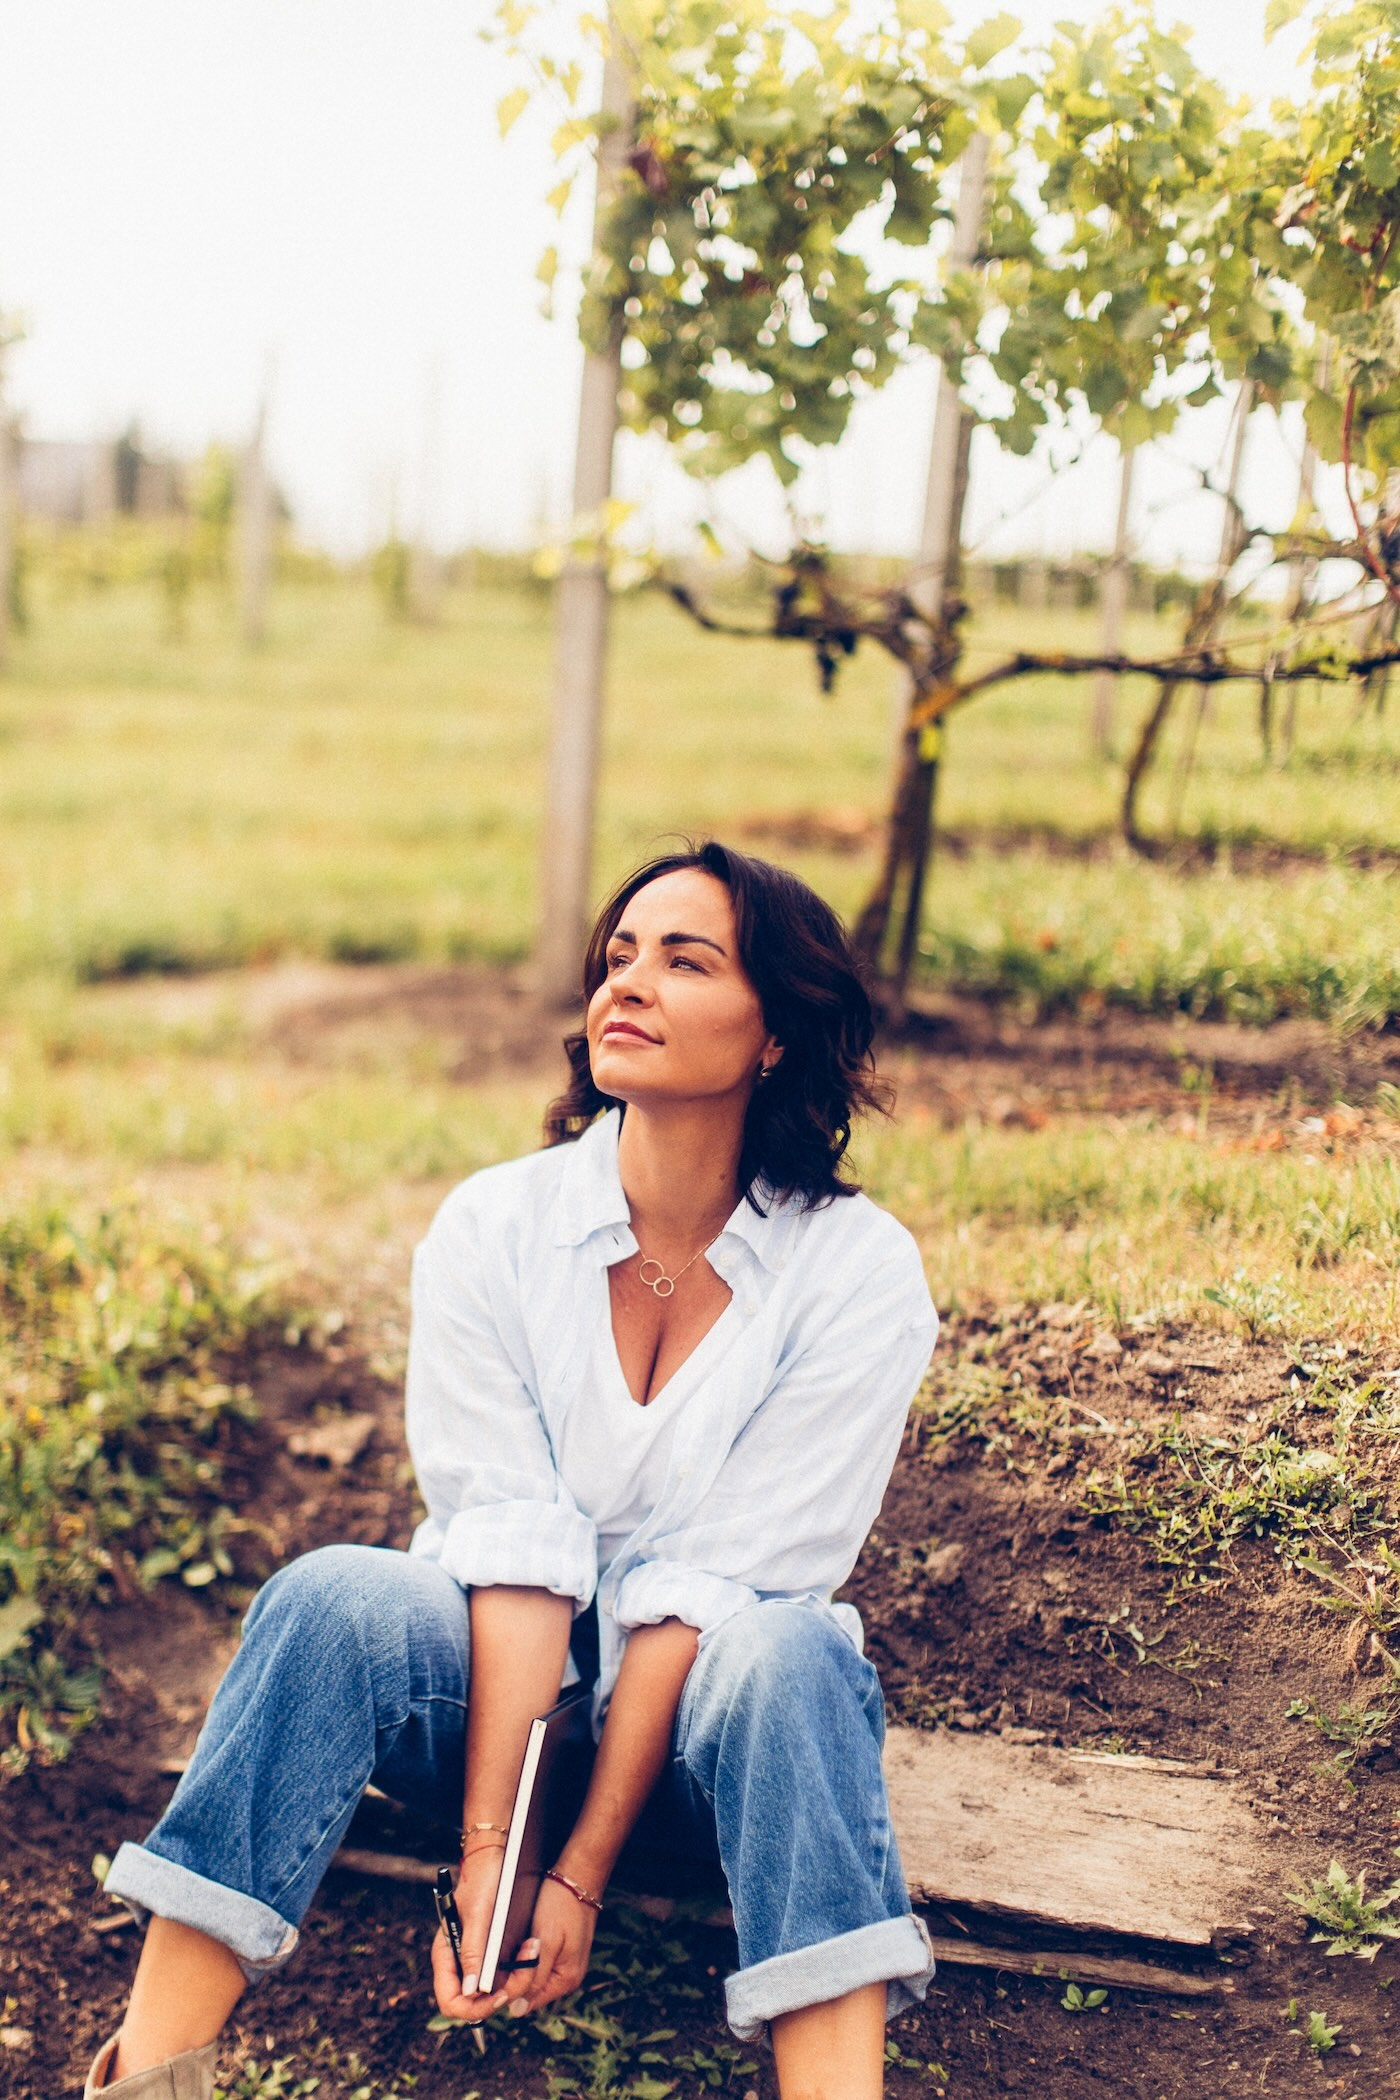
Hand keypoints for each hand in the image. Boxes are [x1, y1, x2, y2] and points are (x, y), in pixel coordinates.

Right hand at [430, 1845, 532, 2025]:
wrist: (496, 1857)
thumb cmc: (483, 1880)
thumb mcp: (479, 1915)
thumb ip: (472, 1952)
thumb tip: (470, 1991)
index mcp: (446, 1956)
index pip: (450, 2001)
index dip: (472, 2009)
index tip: (498, 1996)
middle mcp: (458, 1962)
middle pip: (473, 2002)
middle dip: (499, 1997)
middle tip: (520, 1978)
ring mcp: (475, 1958)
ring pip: (492, 1991)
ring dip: (515, 1980)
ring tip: (531, 1952)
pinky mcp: (491, 1952)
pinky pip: (502, 1974)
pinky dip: (517, 1969)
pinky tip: (530, 1951)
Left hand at [499, 1873, 598, 2017]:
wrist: (578, 1876)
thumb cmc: (561, 1905)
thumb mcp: (544, 1942)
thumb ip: (533, 1976)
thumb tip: (517, 2010)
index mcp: (565, 1980)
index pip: (528, 2001)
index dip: (509, 1988)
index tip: (496, 1969)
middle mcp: (567, 1978)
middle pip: (530, 1990)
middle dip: (514, 1975)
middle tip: (503, 1951)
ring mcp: (565, 1965)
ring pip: (532, 1977)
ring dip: (520, 1965)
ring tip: (513, 1943)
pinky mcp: (562, 1953)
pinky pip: (539, 1964)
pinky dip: (528, 1955)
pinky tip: (522, 1940)